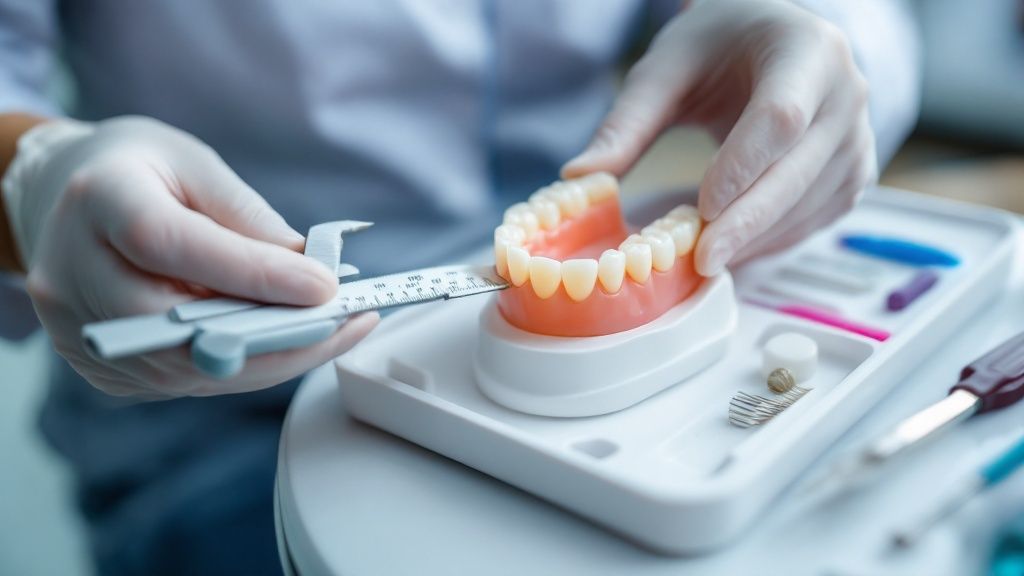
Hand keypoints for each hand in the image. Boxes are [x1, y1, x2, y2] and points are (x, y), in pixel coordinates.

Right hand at [10, 116, 377, 398]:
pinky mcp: (99, 366)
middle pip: (178, 327)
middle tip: (347, 323)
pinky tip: (282, 341)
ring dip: (270, 358)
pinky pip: (182, 380)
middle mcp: (74, 272)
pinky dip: (241, 366)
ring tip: (332, 331)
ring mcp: (80, 329)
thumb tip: (311, 272)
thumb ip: (250, 219)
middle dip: (276, 336)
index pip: (171, 246)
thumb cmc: (137, 172)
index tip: (324, 287)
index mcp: (98, 200)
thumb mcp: (197, 165)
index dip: (253, 274)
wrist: (64, 201)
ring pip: (187, 369)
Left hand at [562, 0, 876, 275]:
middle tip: (701, 262)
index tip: (699, 210)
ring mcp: (858, 138)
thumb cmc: (718, 46)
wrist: (772, 40)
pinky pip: (814, 220)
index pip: (780, 118)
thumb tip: (579, 177)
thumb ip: (626, 123)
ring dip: (757, 241)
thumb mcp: (666, 69)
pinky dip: (772, 242)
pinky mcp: (854, 175)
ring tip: (704, 260)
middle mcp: (847, 94)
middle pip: (799, 172)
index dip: (741, 169)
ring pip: (809, 206)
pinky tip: (733, 252)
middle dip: (746, 224)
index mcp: (807, 51)